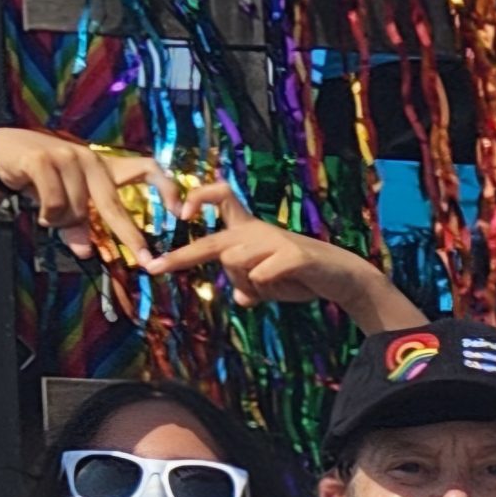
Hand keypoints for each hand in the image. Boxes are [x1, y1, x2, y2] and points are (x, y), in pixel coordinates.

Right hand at [0, 128, 181, 261]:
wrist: (3, 153)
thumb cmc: (41, 180)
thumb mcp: (65, 205)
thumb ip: (78, 226)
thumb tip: (87, 252)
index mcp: (104, 169)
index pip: (146, 169)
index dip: (167, 188)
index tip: (180, 212)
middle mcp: (92, 161)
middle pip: (115, 204)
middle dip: (130, 235)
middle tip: (144, 259)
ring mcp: (68, 158)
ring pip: (76, 212)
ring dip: (62, 223)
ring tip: (49, 216)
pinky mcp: (44, 160)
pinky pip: (54, 204)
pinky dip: (47, 216)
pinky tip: (39, 211)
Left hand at [140, 183, 426, 332]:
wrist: (341, 279)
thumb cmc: (301, 278)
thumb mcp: (269, 286)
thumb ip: (251, 287)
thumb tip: (241, 297)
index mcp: (248, 232)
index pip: (220, 200)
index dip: (199, 199)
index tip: (180, 215)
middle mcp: (257, 231)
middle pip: (214, 244)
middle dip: (181, 257)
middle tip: (154, 269)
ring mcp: (274, 241)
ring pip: (235, 265)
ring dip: (249, 284)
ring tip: (276, 285)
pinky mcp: (292, 255)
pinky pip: (261, 276)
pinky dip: (268, 286)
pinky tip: (288, 284)